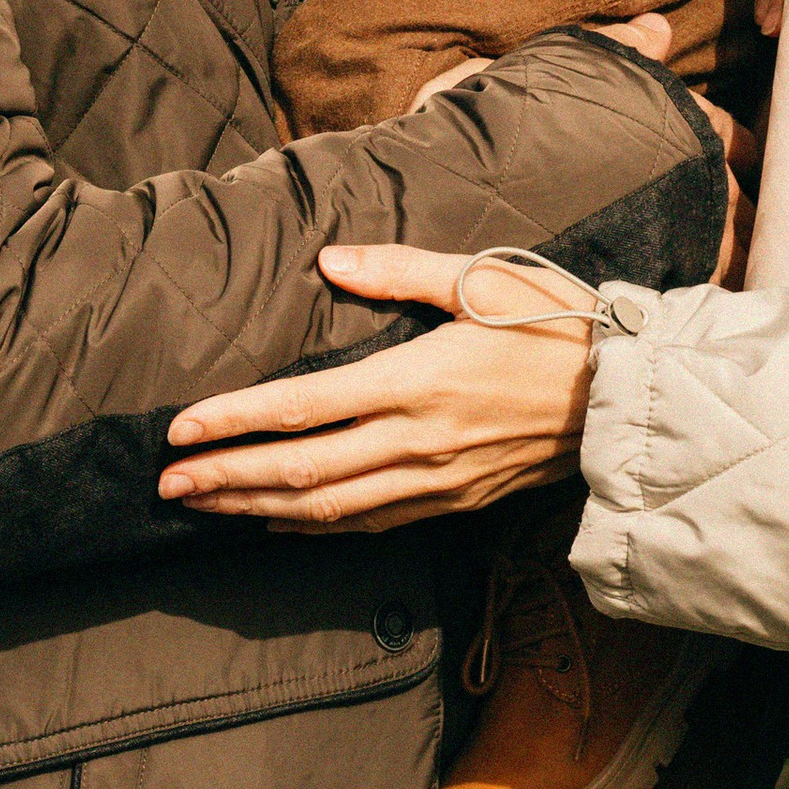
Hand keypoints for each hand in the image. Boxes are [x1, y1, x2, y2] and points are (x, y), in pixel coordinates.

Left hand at [159, 246, 595, 531]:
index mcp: (416, 378)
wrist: (622, 397)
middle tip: (167, 487)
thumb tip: (328, 262)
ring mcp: (434, 480)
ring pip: (326, 508)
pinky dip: (314, 526)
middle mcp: (416, 440)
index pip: (302, 407)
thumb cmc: (552, 323)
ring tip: (204, 509)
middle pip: (300, 470)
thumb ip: (397, 270)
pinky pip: (368, 523)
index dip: (234, 421)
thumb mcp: (480, 277)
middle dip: (226, 479)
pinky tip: (280, 522)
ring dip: (258, 510)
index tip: (182, 430)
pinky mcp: (453, 502)